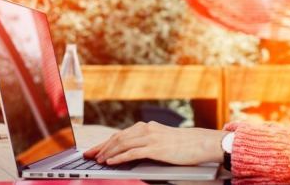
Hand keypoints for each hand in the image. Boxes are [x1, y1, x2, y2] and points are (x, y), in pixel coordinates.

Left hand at [83, 121, 228, 165]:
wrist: (200, 143)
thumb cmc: (182, 145)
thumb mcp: (161, 141)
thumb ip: (146, 144)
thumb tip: (129, 153)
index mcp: (146, 127)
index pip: (120, 134)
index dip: (105, 142)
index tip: (93, 149)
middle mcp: (146, 129)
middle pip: (118, 137)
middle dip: (101, 147)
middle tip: (88, 155)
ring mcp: (150, 137)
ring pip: (122, 143)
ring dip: (107, 153)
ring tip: (98, 160)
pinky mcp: (155, 148)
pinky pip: (132, 152)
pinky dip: (119, 157)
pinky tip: (111, 162)